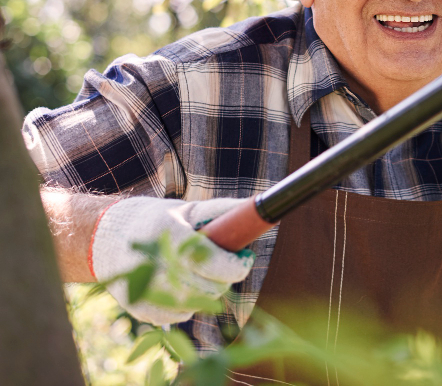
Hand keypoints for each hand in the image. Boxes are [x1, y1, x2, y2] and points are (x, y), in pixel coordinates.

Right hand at [90, 197, 254, 324]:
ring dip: (208, 290)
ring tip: (199, 270)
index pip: (215, 262)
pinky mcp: (142, 311)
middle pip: (212, 287)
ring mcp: (148, 293)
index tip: (245, 257)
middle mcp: (157, 268)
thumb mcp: (187, 210)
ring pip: (200, 304)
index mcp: (171, 239)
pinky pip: (182, 315)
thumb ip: (220, 211)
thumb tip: (254, 207)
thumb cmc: (157, 221)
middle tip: (222, 262)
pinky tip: (179, 283)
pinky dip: (188, 302)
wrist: (106, 240)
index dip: (238, 264)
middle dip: (224, 276)